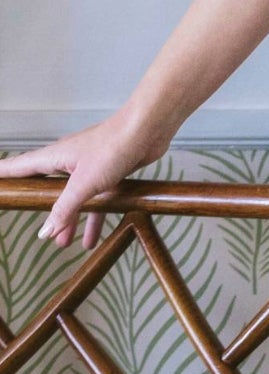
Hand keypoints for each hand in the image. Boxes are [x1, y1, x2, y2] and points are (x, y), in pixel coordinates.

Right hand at [0, 110, 172, 251]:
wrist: (149, 129)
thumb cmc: (114, 146)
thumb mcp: (84, 184)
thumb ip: (63, 209)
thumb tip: (44, 232)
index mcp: (54, 157)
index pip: (20, 168)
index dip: (3, 175)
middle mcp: (68, 161)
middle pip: (45, 188)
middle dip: (40, 209)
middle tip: (31, 226)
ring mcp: (89, 166)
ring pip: (73, 198)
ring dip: (68, 220)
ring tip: (63, 244)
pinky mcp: (108, 172)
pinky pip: (95, 199)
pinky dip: (93, 217)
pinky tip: (92, 239)